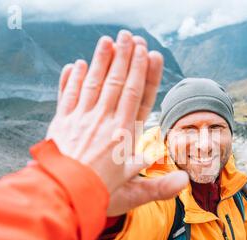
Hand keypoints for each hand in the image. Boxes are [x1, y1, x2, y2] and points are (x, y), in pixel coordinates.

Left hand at [51, 31, 188, 214]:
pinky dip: (73, 78)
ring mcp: (80, 119)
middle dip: (124, 57)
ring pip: (93, 83)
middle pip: (116, 82)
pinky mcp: (61, 123)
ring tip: (107, 41)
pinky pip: (68, 94)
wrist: (61, 196)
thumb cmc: (98, 194)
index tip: (147, 53)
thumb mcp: (133, 193)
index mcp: (123, 134)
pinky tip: (77, 64)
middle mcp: (103, 121)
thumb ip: (159, 186)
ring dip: (101, 60)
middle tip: (129, 37)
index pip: (135, 95)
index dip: (142, 72)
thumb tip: (185, 182)